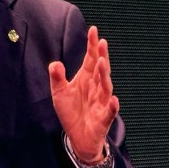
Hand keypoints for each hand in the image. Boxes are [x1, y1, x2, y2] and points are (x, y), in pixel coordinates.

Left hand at [48, 26, 118, 163]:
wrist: (78, 137)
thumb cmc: (71, 112)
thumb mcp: (59, 93)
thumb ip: (57, 78)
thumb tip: (55, 63)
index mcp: (86, 79)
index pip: (90, 59)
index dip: (92, 46)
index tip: (93, 30)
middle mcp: (96, 88)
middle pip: (100, 70)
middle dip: (101, 56)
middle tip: (101, 42)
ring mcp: (102, 102)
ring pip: (105, 87)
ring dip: (104, 75)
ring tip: (102, 62)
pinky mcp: (104, 118)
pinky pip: (109, 112)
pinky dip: (112, 106)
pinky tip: (113, 100)